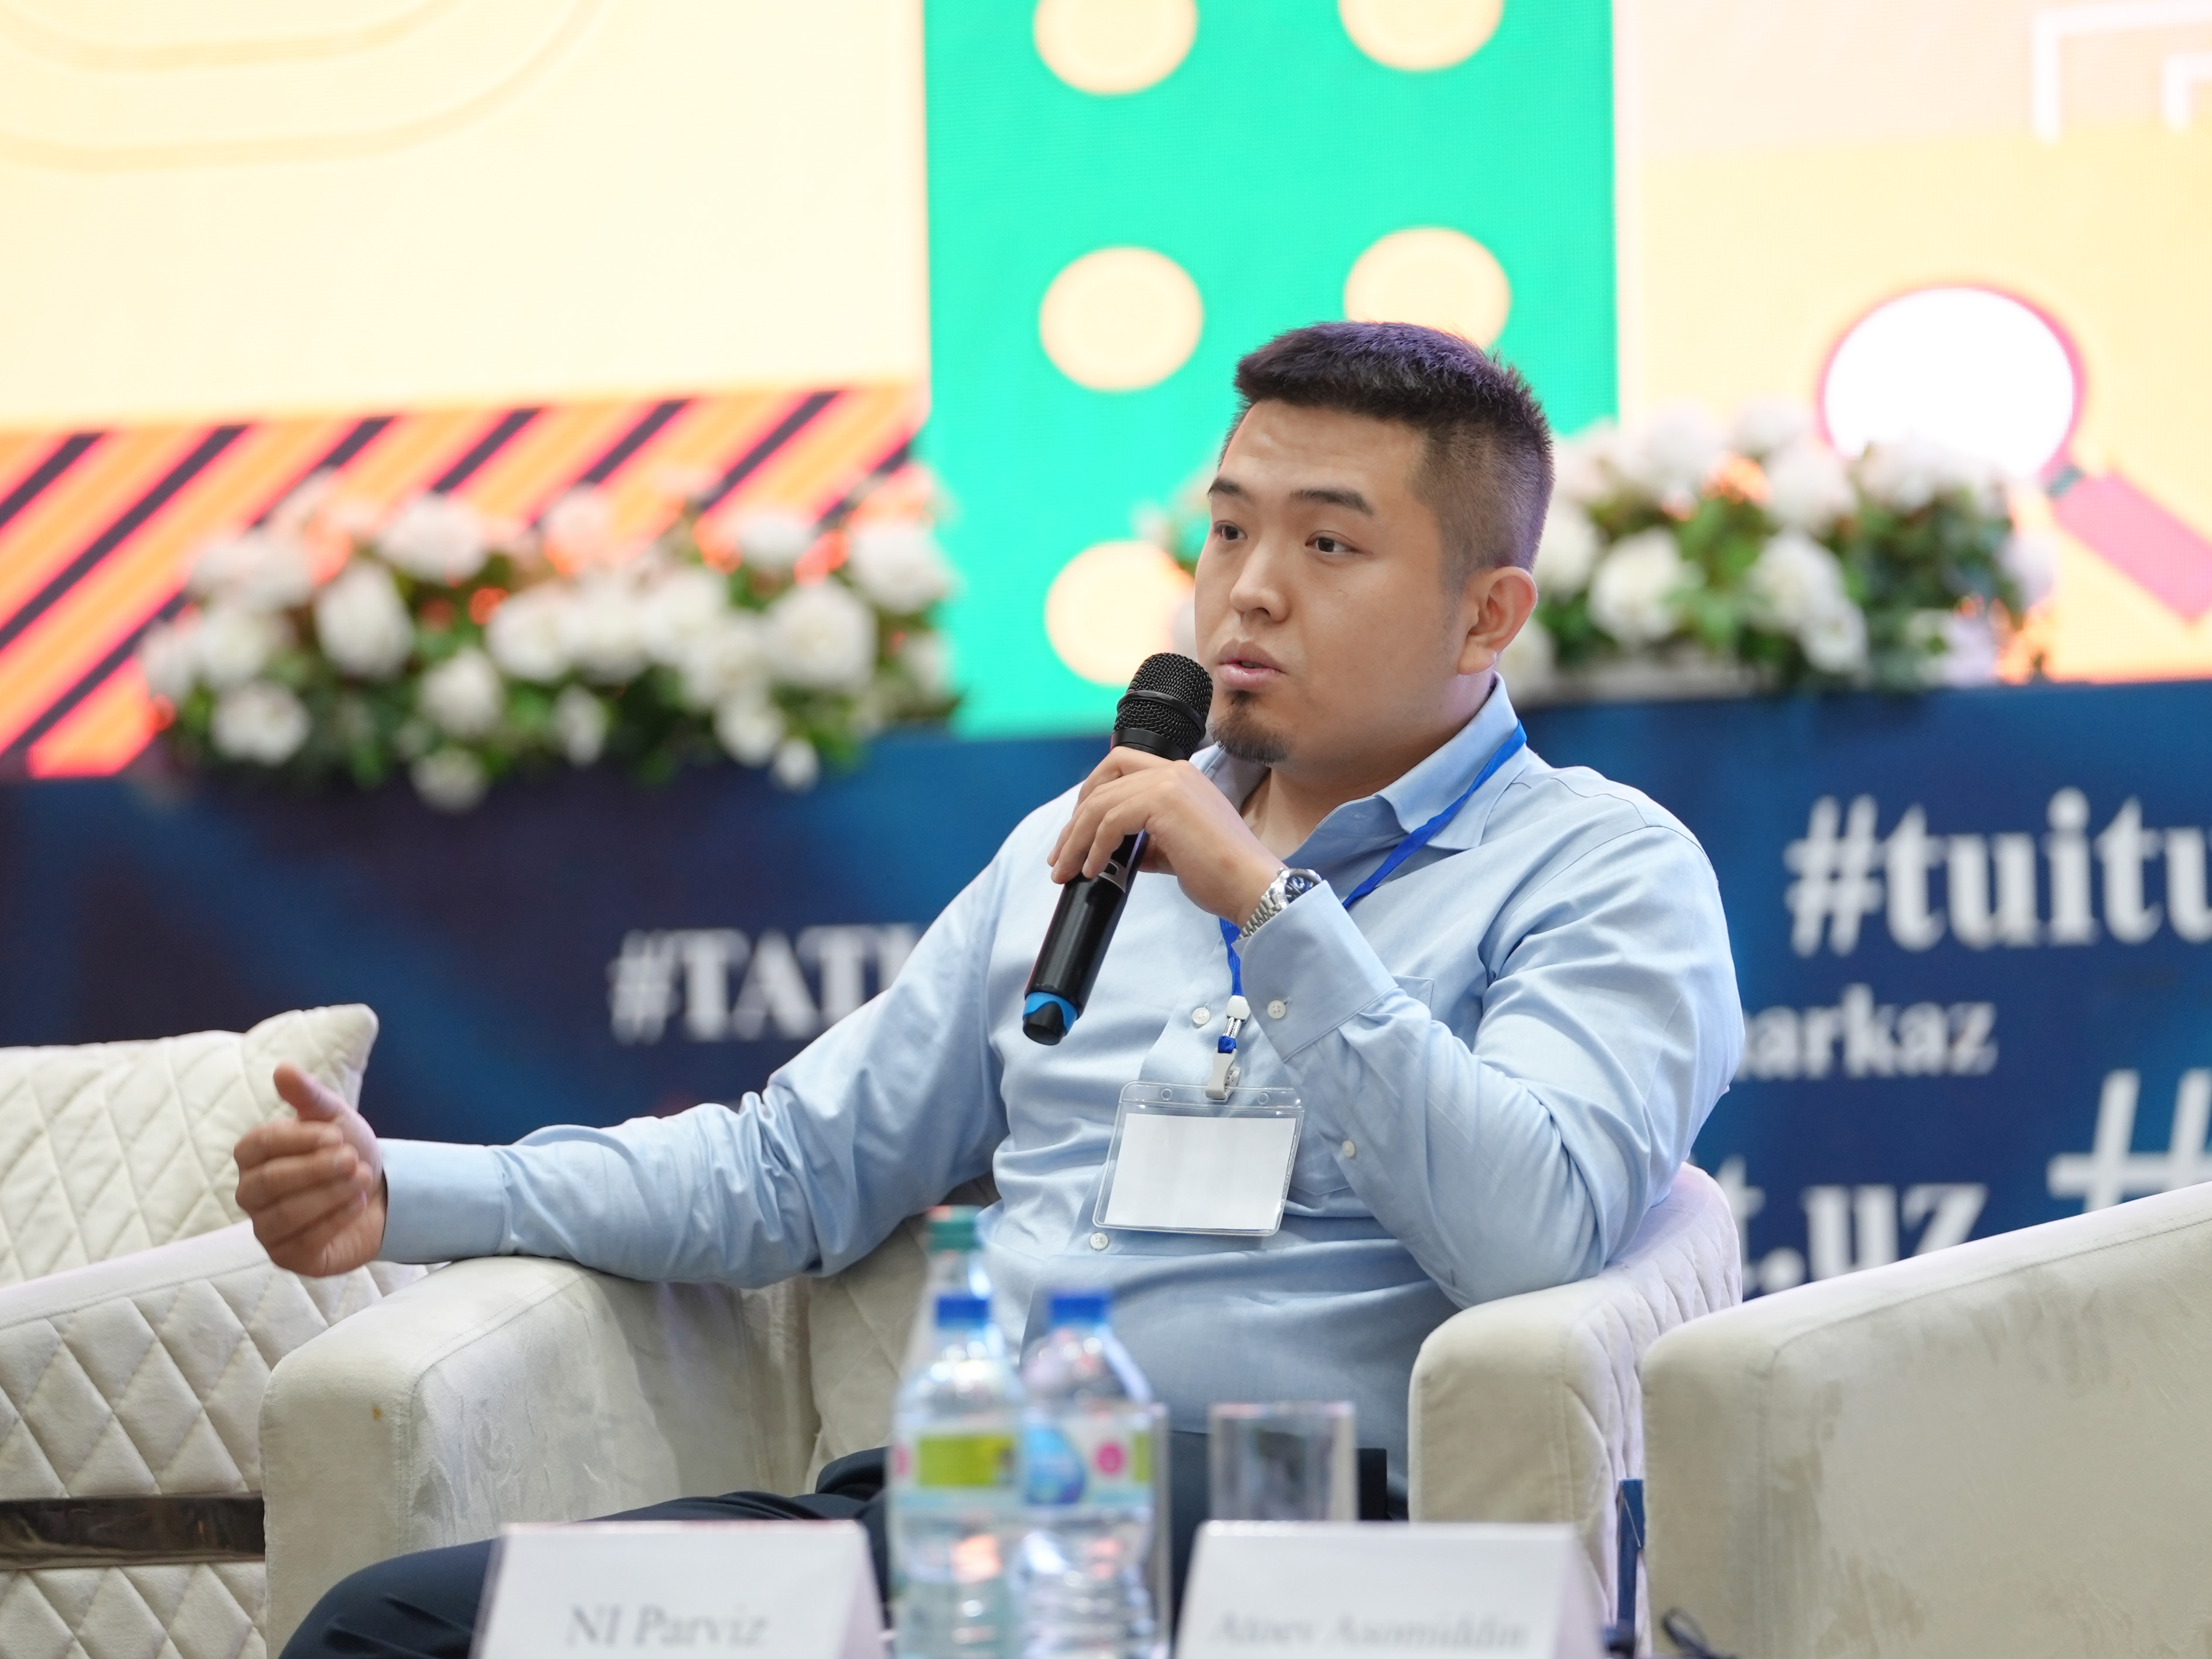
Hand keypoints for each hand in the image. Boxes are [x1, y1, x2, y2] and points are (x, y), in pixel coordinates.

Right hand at [234, 1063, 387, 1276]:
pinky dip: (335, 1220)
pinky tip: (360, 1203)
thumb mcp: (334, 1119)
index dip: (296, 1139)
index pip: (257, 1146)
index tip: (336, 1133)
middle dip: (314, 1169)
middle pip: (267, 1183)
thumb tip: (283, 1069)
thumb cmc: (347, 1152)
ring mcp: (267, 1229)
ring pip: (283, 1215)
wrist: (381, 1193)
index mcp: (254, 1157)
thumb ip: (309, 1097)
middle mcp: (252, 1194)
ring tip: (363, 1178)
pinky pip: (303, 1243)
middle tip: (352, 1158)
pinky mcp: (289, 1257)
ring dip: (328, 1195)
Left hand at [1048, 748, 1283, 924]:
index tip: (1076, 830)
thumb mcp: (1174, 850)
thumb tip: (1112, 850)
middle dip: (1074, 820)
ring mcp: (1170, 783)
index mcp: (1180, 776)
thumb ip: (1146, 840)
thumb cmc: (1221, 873)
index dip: (1092, 794)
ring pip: (1100, 803)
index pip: (1121, 766)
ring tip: (1066, 870)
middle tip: (1060, 856)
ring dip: (1075, 839)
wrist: (1250, 886)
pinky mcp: (1163, 802)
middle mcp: (1174, 771)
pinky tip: (1093, 870)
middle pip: (1103, 781)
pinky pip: (1110, 821)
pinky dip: (1094, 847)